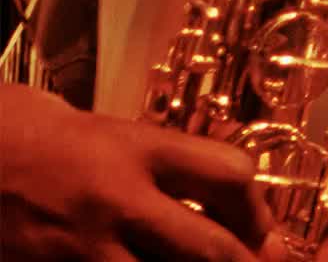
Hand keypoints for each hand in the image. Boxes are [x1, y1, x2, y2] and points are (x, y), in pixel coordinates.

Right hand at [0, 83, 271, 259]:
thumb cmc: (13, 132)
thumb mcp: (89, 126)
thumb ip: (148, 159)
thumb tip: (207, 193)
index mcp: (132, 148)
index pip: (230, 174)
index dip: (256, 207)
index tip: (256, 224)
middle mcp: (115, 199)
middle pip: (212, 250)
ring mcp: (80, 247)